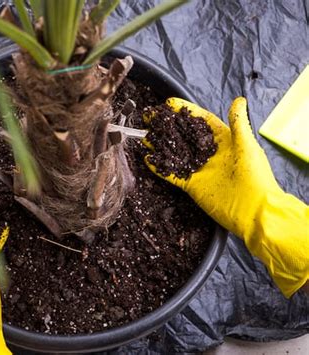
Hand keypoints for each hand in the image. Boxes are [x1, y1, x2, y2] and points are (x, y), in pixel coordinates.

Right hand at [144, 97, 307, 297]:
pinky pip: (172, 174)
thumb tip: (239, 99)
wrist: (254, 211)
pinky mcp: (192, 185)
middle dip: (167, 125)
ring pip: (175, 153)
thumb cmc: (255, 177)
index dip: (186, 111)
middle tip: (151, 117)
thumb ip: (239, 123)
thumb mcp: (247, 146)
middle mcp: (209, 153)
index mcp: (224, 140)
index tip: (169, 104)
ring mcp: (199, 169)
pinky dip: (160, 167)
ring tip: (145, 135)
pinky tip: (148, 158)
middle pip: (184, 135)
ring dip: (160, 144)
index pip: (201, 121)